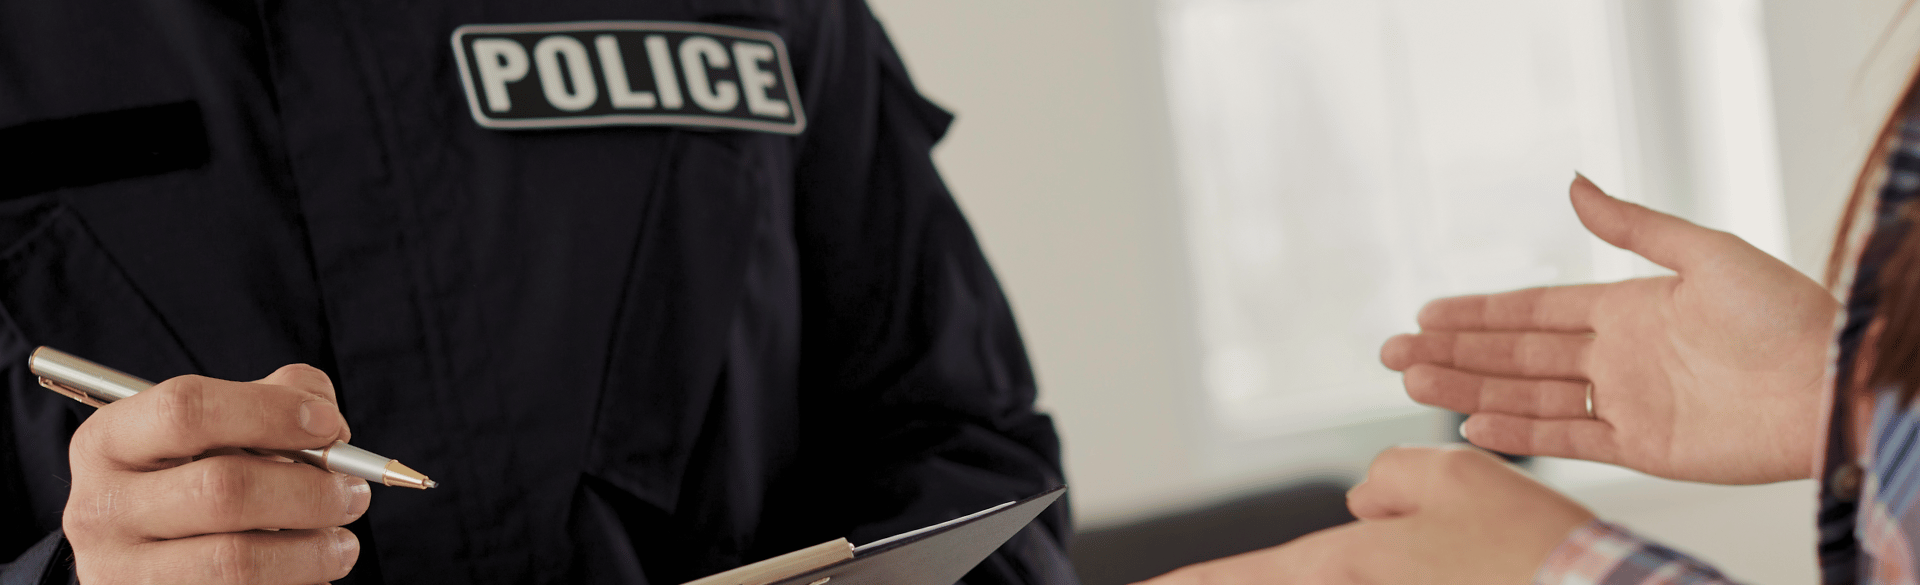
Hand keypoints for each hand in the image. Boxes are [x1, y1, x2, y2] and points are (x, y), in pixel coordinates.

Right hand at [63, 364, 369, 584]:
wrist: (153, 559)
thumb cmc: (199, 477)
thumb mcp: (220, 429)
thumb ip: (275, 399)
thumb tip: (326, 422)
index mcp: (109, 441)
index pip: (187, 410)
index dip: (270, 412)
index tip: (331, 426)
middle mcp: (102, 507)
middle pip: (223, 489)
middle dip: (309, 492)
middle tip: (355, 495)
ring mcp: (121, 571)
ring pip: (236, 561)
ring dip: (312, 551)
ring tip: (343, 545)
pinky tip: (310, 574)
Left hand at [1134, 446, 1593, 584]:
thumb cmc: (1528, 547)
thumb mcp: (1452, 476)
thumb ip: (1388, 478)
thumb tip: (1364, 502)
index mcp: (1340, 564)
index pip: (1229, 580)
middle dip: (1233, 583)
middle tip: (1178, 583)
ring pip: (1333, 582)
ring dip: (1346, 565)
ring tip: (1426, 537)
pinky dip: (1396, 570)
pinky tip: (1443, 556)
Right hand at [1380, 175, 1836, 483]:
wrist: (1829, 383)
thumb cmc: (1785, 314)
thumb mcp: (1706, 252)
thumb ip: (1633, 226)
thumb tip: (1574, 184)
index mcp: (1627, 307)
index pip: (1533, 311)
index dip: (1478, 311)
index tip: (1426, 313)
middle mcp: (1617, 356)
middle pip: (1517, 354)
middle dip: (1453, 351)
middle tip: (1394, 352)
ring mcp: (1625, 403)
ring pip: (1529, 395)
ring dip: (1470, 388)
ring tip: (1415, 383)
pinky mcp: (1642, 447)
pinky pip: (1569, 439)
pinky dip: (1521, 432)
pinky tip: (1476, 420)